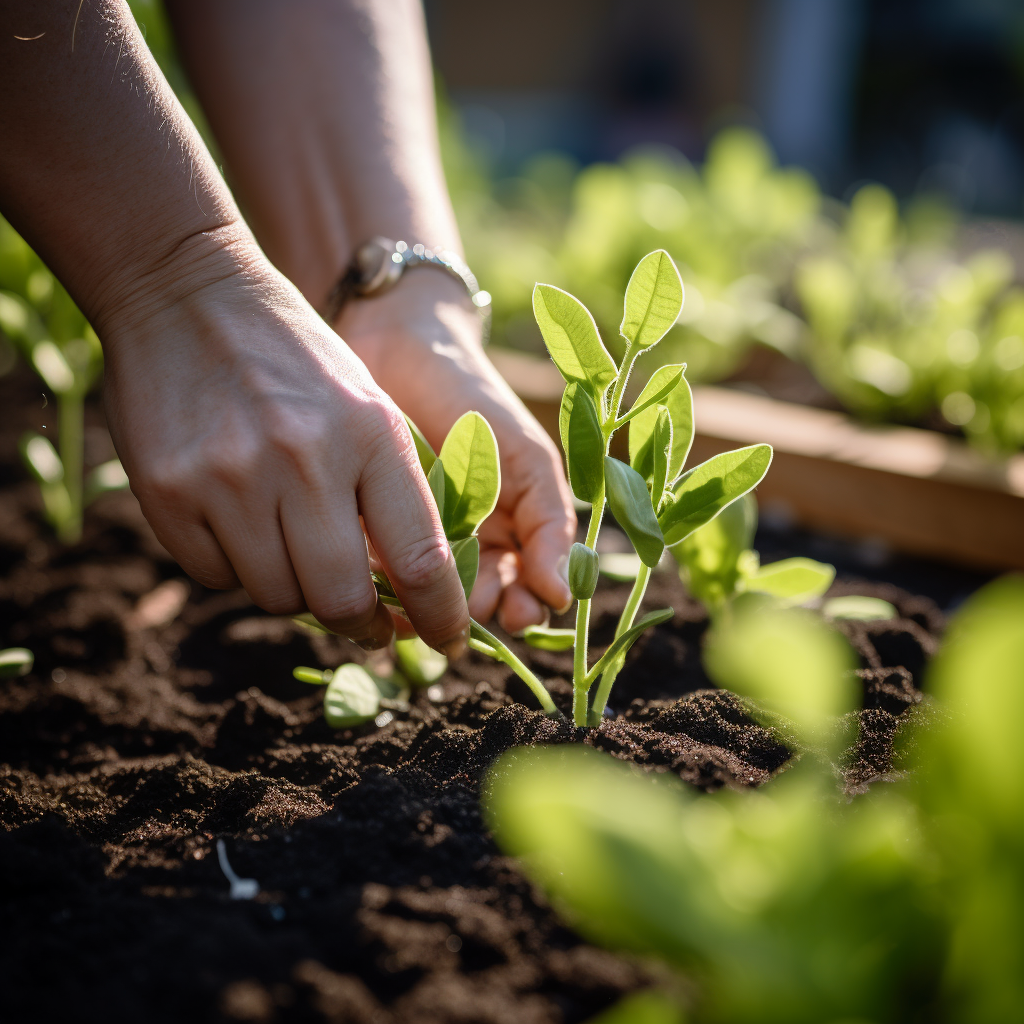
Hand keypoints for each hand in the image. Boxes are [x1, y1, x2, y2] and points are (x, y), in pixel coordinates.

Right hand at [100, 232, 469, 655]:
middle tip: (367, 622)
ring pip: (276, 597)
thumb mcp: (366, 408)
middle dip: (361, 624)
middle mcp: (304, 460)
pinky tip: (237, 518)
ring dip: (293, 589)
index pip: (420, 559)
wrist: (187, 295)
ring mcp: (230, 479)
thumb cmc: (295, 359)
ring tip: (291, 541)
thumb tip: (405, 590)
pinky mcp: (168, 494)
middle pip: (340, 601)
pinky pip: (216, 576)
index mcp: (371, 434)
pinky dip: (236, 567)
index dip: (441, 617)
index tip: (448, 641)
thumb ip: (388, 494)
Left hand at [334, 271, 575, 633]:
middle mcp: (470, 547)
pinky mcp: (370, 535)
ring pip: (430, 598)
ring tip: (435, 586)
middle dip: (480, 609)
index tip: (521, 611)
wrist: (400, 351)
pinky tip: (389, 570)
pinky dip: (385, 581)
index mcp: (514, 533)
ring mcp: (418, 543)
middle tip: (476, 600)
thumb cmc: (474, 400)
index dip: (527, 608)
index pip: (529, 591)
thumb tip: (564, 596)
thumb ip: (548, 523)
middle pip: (480, 603)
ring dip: (433, 603)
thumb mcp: (525, 458)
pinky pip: (380, 574)